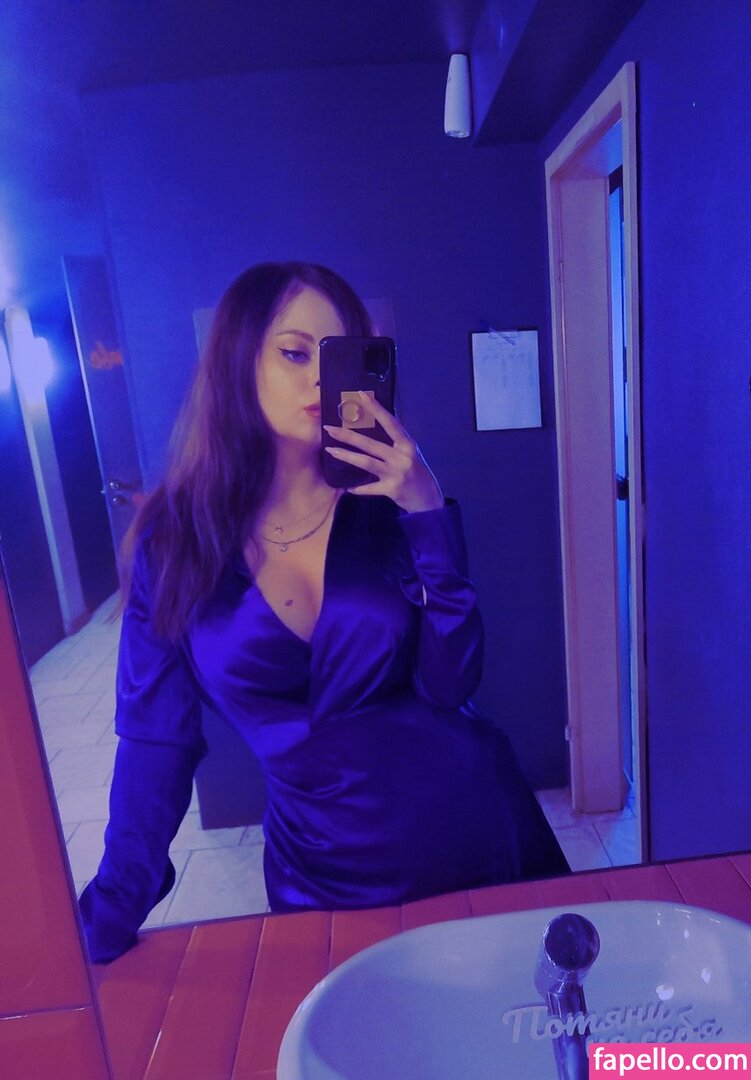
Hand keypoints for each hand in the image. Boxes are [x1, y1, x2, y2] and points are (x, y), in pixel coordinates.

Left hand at [324, 392, 443, 512]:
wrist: (429, 499)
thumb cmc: (417, 473)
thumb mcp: (410, 453)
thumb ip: (396, 440)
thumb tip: (380, 420)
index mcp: (407, 445)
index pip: (390, 423)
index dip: (376, 409)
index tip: (361, 395)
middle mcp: (402, 457)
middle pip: (371, 444)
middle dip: (348, 436)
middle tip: (329, 428)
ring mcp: (397, 474)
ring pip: (367, 463)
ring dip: (347, 456)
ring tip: (331, 450)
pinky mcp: (392, 489)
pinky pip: (370, 488)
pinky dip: (358, 489)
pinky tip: (348, 488)